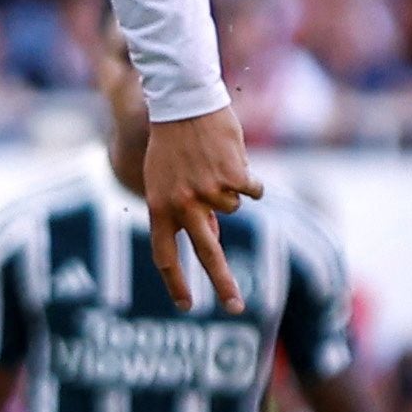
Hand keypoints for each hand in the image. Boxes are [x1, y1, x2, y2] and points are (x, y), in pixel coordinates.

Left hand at [140, 106, 260, 310]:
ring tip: (214, 164)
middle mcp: (183, 204)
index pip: (164, 255)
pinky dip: (249, 178)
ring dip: (230, 191)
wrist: (184, 103)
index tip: (186, 306)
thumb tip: (212, 238)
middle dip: (223, 283)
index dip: (175, 282)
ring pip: (234, 209)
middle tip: (236, 308)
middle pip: (206, 253)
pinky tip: (232, 158)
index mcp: (159, 206)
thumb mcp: (166, 179)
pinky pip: (252, 190)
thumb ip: (185, 211)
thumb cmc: (173, 142)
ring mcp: (209, 191)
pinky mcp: (233, 176)